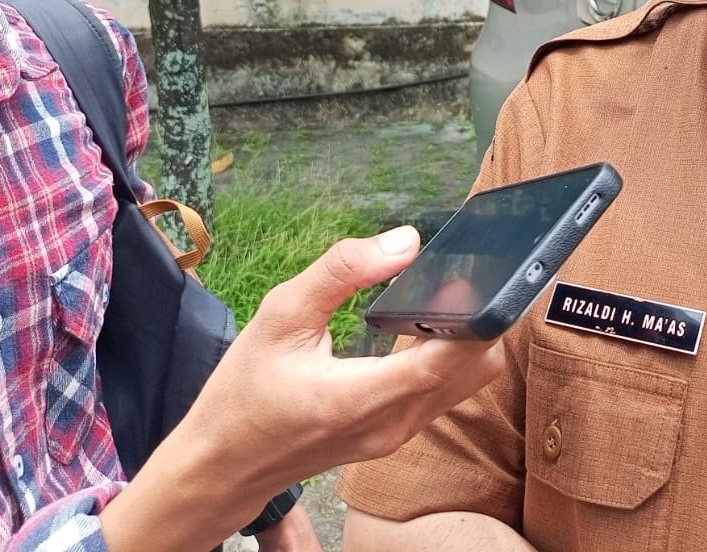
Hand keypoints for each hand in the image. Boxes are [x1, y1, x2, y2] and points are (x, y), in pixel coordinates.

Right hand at [100, 227, 503, 551]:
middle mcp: (390, 424)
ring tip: (447, 294)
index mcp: (359, 399)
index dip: (476, 316)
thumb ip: (342, 272)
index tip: (485, 275)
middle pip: (472, 368)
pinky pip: (445, 392)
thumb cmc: (242, 392)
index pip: (445, 359)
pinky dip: (450, 356)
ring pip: (467, 382)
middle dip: (480, 318)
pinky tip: (428, 325)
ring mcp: (396, 435)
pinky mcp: (395, 435)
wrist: (220, 465)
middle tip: (465, 273)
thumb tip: (406, 240)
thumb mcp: (279, 316)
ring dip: (469, 338)